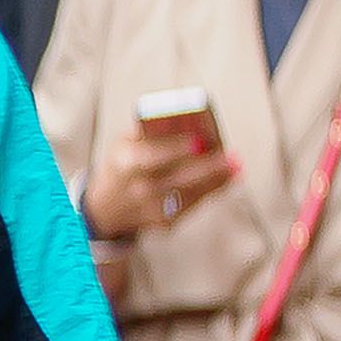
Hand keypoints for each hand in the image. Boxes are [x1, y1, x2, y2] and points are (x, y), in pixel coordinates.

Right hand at [81, 120, 238, 239]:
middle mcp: (137, 190)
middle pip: (178, 178)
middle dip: (208, 167)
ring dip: (217, 177)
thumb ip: (150, 131)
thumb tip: (185, 118)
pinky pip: (195, 203)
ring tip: (235, 163)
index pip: (151, 156)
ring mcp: (151, 209)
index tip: (198, 140)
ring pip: (193, 193)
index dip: (175, 148)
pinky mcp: (165, 222)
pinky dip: (214, 188)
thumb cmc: (121, 168)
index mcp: (125, 164)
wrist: (104, 209)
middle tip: (230, 155)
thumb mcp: (124, 144)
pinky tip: (228, 176)